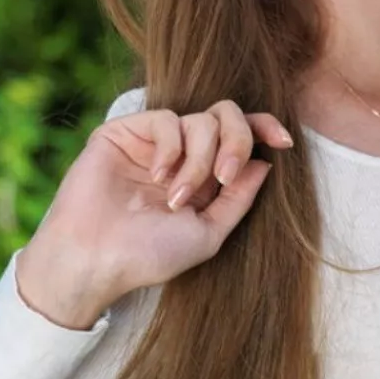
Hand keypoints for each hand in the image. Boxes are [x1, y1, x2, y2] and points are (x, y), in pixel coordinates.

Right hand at [17, 100, 291, 328]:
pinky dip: (172, 148)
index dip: (264, 128)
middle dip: (236, 141)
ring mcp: (153, 142)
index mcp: (204, 174)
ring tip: (177, 196)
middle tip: (224, 176)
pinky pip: (167, 119)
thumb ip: (238, 198)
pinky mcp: (124, 132)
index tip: (284, 142)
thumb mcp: (208, 233)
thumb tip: (266, 163)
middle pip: (227, 116)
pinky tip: (159, 177)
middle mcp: (181, 153)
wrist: (95, 261)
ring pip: (200, 120)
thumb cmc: (148, 255)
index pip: (240, 135)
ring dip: (199, 160)